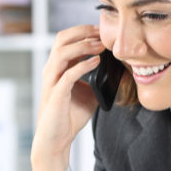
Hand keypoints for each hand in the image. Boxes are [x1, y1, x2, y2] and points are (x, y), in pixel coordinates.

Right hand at [30, 24, 104, 170]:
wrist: (56, 139)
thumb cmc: (69, 117)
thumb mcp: (89, 94)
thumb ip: (98, 81)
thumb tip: (118, 72)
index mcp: (58, 68)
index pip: (67, 40)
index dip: (84, 31)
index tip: (102, 30)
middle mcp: (52, 71)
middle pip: (61, 39)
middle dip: (82, 32)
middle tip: (101, 32)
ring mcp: (52, 82)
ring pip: (62, 53)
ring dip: (83, 46)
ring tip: (100, 46)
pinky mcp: (56, 95)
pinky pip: (68, 74)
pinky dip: (82, 65)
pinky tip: (96, 62)